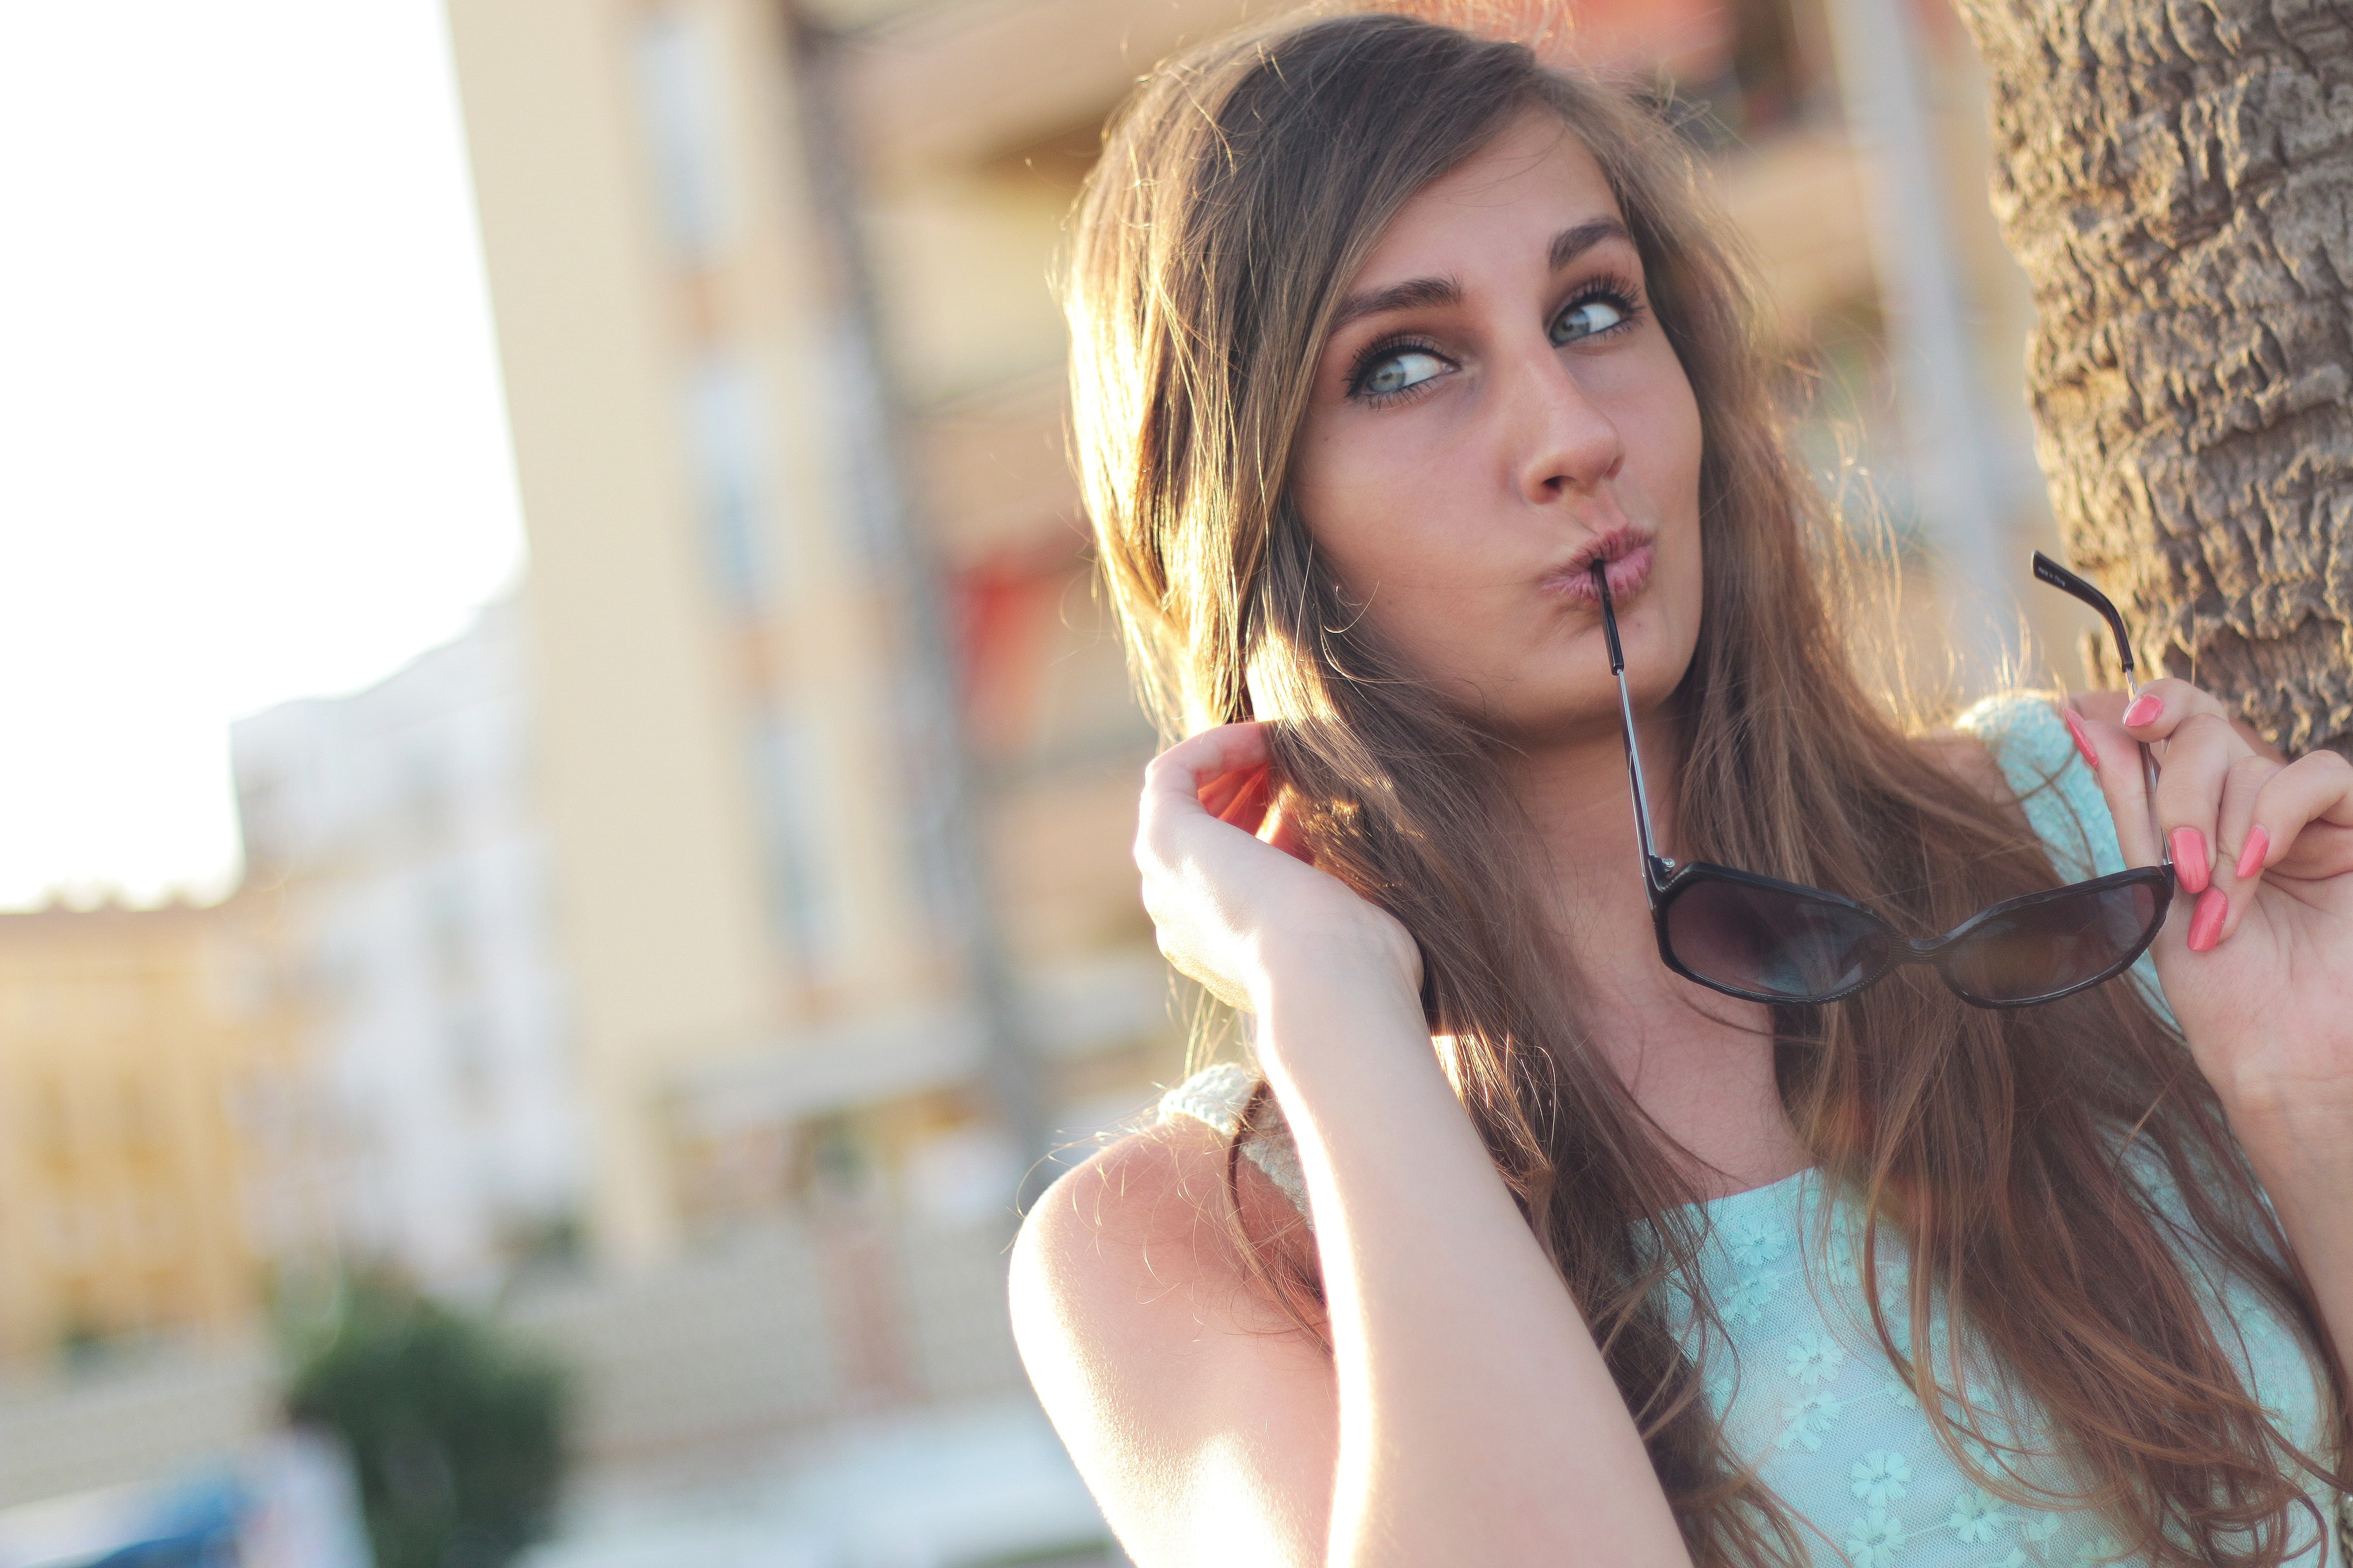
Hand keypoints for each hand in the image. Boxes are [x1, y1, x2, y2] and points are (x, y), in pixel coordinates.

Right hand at [1136, 722, 1419, 1012]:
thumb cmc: (1361, 959)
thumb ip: (1332, 876)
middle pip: (1204, 835)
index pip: (1235, 871)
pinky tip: (1263, 735)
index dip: (1272, 825)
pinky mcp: (1163, 841)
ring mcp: (1165, 882)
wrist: (1331, 977)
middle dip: (1246, 791)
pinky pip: (1171, 773)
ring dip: (1230, 766)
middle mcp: (1182, 921)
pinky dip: (1214, 745)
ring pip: (1183, 804)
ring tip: (1281, 744)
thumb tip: (1340, 821)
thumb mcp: (1346, 910)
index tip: (1318, 799)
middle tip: (1296, 764)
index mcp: (1222, 950)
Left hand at [2067, 682, 2352, 1118]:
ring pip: (2254, 761)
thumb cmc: (2218, 982)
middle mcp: (2252, 804)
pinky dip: (2276, 813)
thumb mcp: (2156, 880)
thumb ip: (2130, 799)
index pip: (2182, 723)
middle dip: (2182, 799)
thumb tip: (2080, 716)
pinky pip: (2319, 776)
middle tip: (2183, 873)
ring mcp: (2307, 816)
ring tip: (2220, 902)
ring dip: (2224, 831)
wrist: (2279, 1049)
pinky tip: (2257, 863)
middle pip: (2207, 735)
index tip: (2125, 718)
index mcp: (2201, 813)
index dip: (2157, 704)